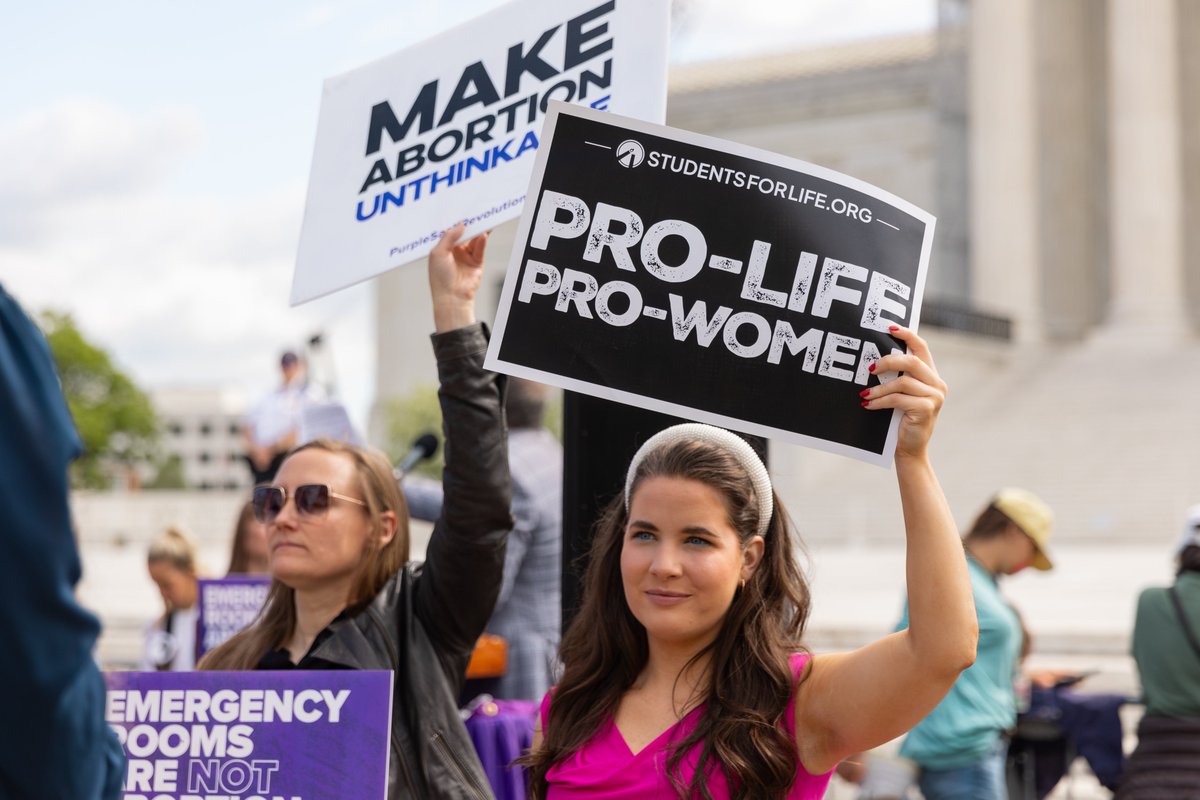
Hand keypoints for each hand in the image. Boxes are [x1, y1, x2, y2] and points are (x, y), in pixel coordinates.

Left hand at [428, 221, 488, 331]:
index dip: (454, 221)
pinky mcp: (477, 262)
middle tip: (473, 211)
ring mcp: (466, 256)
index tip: (459, 209)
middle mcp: (454, 251)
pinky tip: (483, 235)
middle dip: (468, 223)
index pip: (449, 230)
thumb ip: (449, 236)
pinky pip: (480, 248)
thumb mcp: (438, 252)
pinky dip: (482, 241)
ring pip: (474, 239)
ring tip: (483, 219)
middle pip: (464, 233)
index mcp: (442, 248)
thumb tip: (461, 224)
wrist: (452, 297)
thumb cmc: (440, 278)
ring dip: (478, 230)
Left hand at [859, 325, 945, 459]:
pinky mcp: (927, 408)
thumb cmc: (900, 420)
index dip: (907, 335)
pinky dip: (880, 401)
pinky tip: (868, 405)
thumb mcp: (900, 395)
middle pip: (911, 361)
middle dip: (887, 362)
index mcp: (931, 376)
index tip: (889, 328)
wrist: (909, 449)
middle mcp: (937, 383)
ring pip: (902, 382)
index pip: (922, 348)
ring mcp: (935, 396)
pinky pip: (898, 399)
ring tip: (863, 395)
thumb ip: (896, 377)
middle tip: (869, 369)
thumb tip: (872, 361)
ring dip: (879, 389)